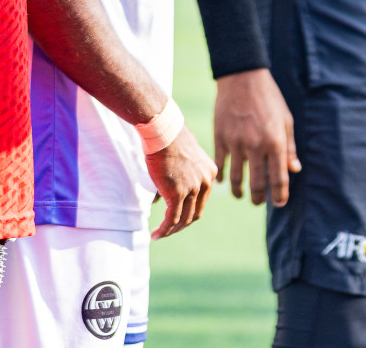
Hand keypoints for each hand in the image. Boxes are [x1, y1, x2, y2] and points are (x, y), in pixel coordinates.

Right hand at [146, 125, 217, 239]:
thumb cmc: (169, 139)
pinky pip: (172, 218)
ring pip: (184, 219)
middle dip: (181, 225)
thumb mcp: (183, 158)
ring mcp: (193, 188)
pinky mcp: (178, 193)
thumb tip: (163, 197)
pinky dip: (164, 229)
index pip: (202, 201)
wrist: (162, 131)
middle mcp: (205, 182)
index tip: (177, 218)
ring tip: (160, 234)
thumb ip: (180, 177)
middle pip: (195, 213)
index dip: (189, 213)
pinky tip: (155, 234)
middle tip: (168, 230)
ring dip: (171, 230)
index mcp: (210, 173)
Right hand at [213, 69, 300, 205]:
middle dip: (258, 198)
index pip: (279, 179)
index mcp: (275, 142)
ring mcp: (236, 142)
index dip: (280, 195)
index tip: (279, 203)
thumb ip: (289, 147)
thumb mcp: (286, 120)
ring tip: (241, 195)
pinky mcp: (221, 137)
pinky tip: (224, 181)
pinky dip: (223, 176)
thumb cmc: (269, 98)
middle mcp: (256, 145)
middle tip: (258, 202)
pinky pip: (220, 164)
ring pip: (237, 178)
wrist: (242, 77)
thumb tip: (294, 170)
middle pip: (257, 184)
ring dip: (239, 192)